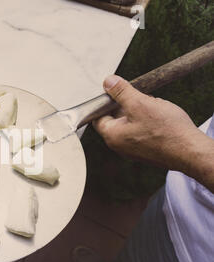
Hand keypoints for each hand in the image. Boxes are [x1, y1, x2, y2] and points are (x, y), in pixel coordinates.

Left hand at [93, 75, 213, 191]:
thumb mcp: (140, 104)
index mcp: (112, 136)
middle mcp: (119, 146)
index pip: (97, 116)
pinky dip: (148, 121)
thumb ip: (121, 92)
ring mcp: (132, 149)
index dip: (105, 101)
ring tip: (155, 107)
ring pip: (130, 122)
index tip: (116, 91)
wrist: (190, 151)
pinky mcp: (146, 150)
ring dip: (140, 111)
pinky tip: (161, 117)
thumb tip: (108, 82)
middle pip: (115, 118)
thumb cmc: (167, 131)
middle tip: (141, 97)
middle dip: (127, 104)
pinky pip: (142, 130)